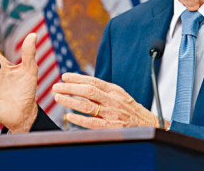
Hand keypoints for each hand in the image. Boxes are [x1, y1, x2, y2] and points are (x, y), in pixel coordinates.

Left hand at [53, 73, 169, 129]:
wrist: (147, 124)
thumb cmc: (131, 109)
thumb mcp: (120, 94)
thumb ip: (104, 90)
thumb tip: (84, 84)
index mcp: (114, 90)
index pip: (93, 80)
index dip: (77, 77)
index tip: (64, 76)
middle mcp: (112, 100)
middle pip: (88, 90)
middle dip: (70, 87)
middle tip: (56, 86)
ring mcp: (111, 113)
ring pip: (87, 105)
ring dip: (70, 101)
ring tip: (58, 98)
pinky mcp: (111, 126)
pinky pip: (92, 122)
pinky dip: (79, 119)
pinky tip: (69, 116)